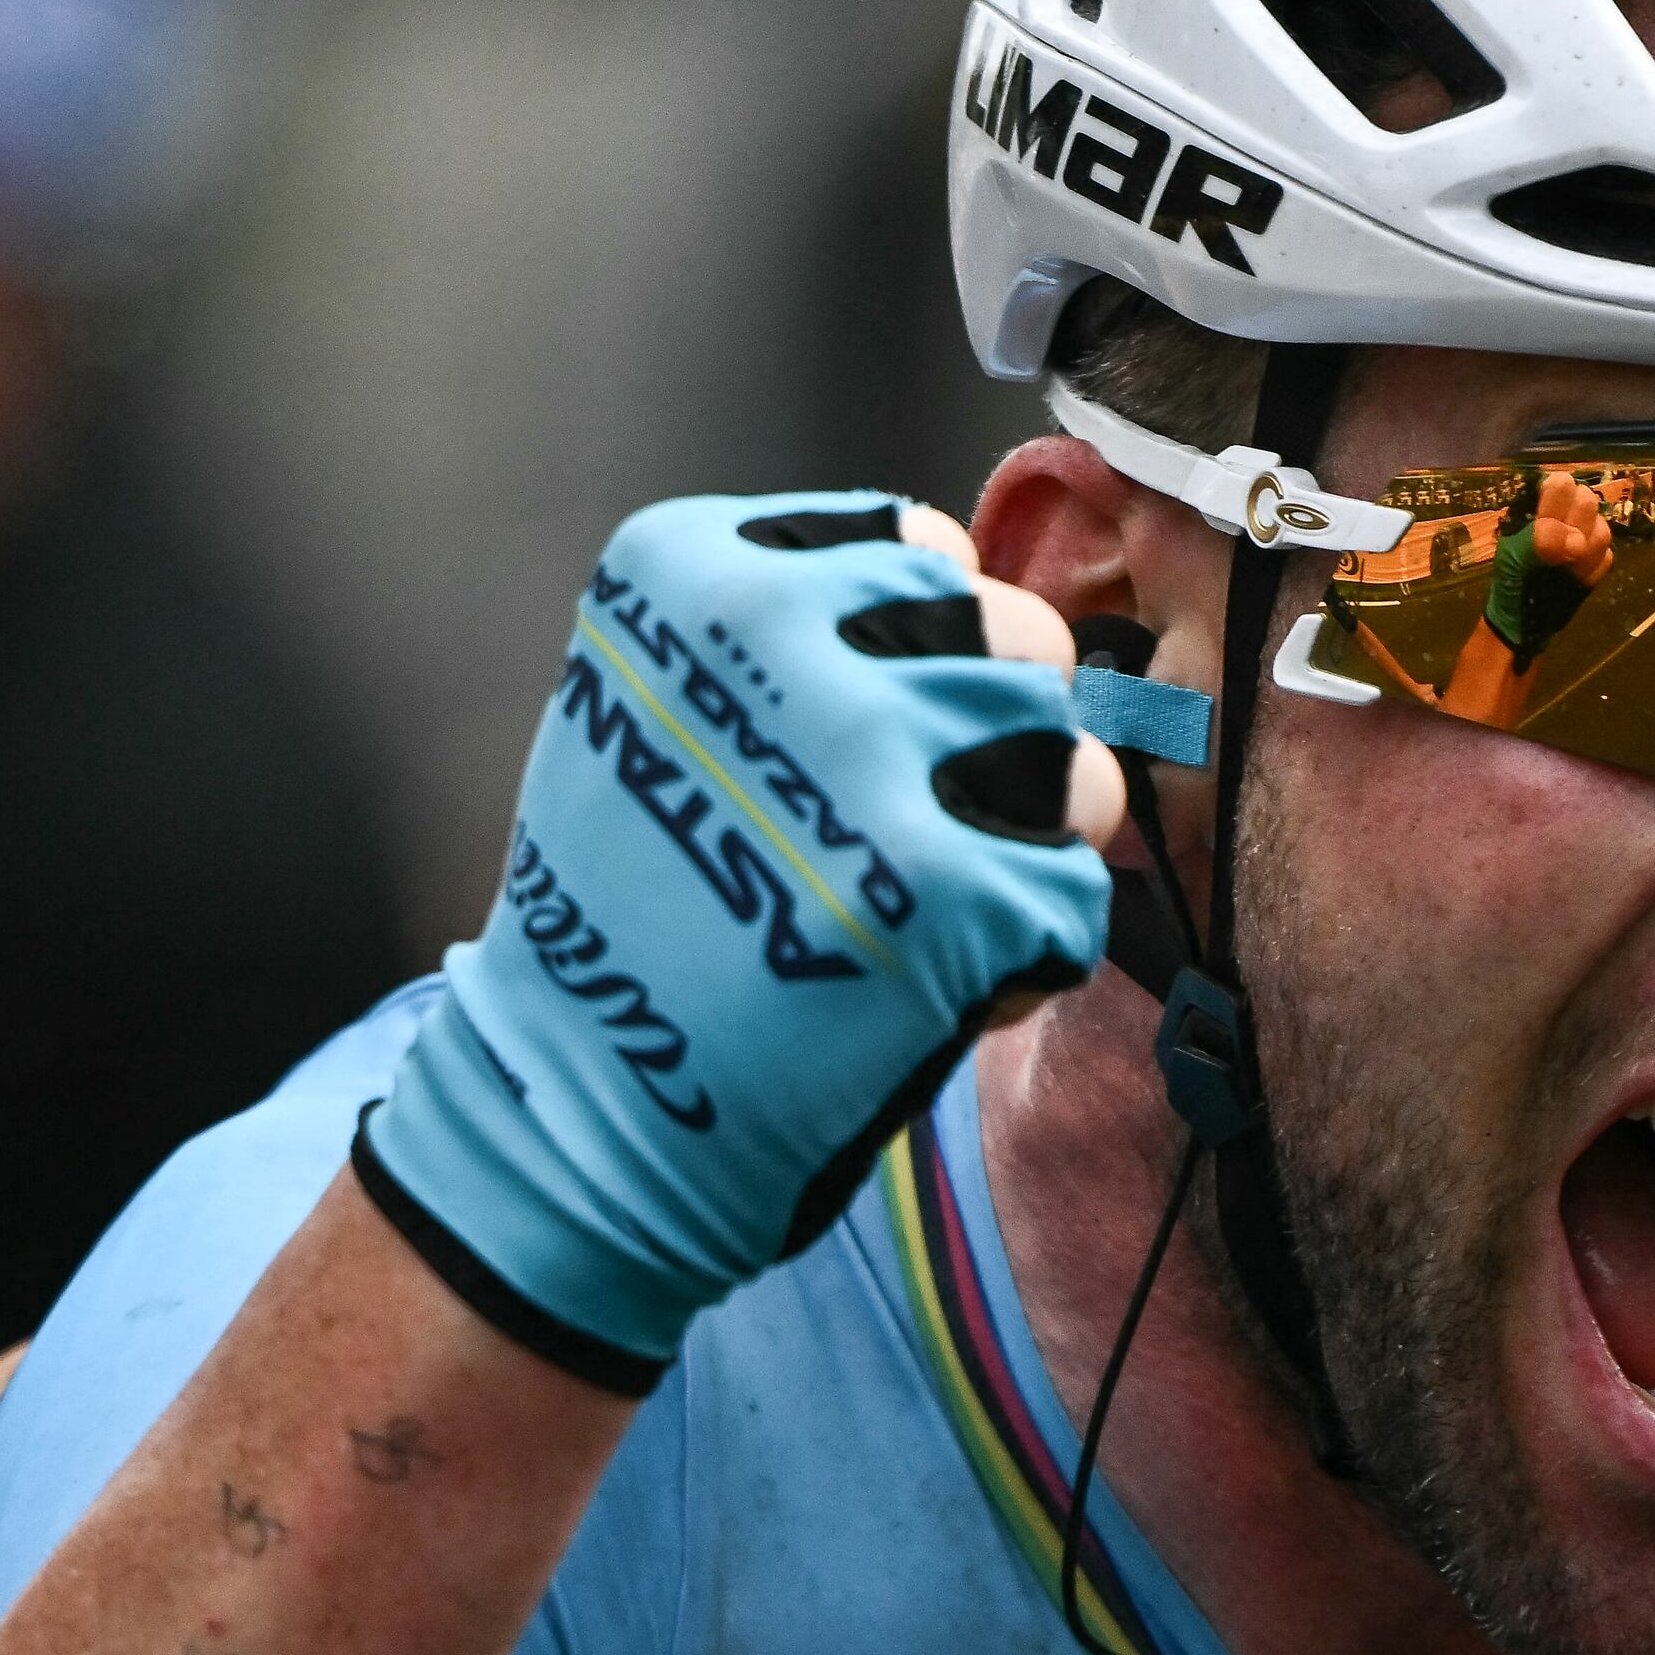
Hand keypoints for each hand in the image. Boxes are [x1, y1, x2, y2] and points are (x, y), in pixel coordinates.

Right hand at [359, 493, 1123, 1381]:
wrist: (579, 1106)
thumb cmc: (637, 909)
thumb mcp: (654, 698)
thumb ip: (795, 622)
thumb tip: (971, 585)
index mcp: (693, 567)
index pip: (918, 549)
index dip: (918, 653)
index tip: (859, 734)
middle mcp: (782, 635)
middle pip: (1016, 639)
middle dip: (992, 739)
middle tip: (911, 835)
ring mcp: (872, 759)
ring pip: (1070, 757)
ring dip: (1029, 842)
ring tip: (936, 906)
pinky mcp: (951, 891)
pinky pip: (1075, 892)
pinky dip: (1025, 956)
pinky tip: (931, 986)